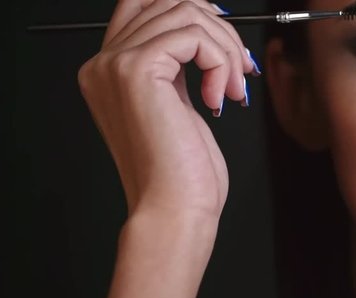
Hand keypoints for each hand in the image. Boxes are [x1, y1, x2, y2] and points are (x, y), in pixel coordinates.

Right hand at [78, 0, 257, 222]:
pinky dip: (220, 61)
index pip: (145, 5)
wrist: (174, 209)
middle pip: (169, 2)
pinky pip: (194, 36)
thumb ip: (178, 67)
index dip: (193, 12)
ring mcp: (116, 64)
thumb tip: (206, 32)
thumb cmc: (181, 173)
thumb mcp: (178, 106)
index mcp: (110, 71)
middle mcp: (104, 63)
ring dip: (226, 49)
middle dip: (218, 30)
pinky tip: (219, 96)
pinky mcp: (137, 70)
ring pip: (186, 15)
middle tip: (240, 67)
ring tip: (233, 87)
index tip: (225, 41)